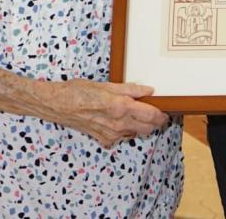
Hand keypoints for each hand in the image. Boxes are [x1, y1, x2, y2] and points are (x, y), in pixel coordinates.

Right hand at [41, 80, 169, 146]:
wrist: (58, 105)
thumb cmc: (79, 91)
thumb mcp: (107, 85)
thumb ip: (130, 89)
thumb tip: (149, 90)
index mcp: (121, 106)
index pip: (152, 116)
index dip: (162, 115)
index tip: (166, 111)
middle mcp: (118, 124)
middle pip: (148, 128)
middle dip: (155, 122)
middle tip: (156, 113)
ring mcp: (111, 134)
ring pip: (136, 133)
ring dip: (141, 126)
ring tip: (136, 114)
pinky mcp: (104, 140)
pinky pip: (122, 137)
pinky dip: (126, 130)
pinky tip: (118, 120)